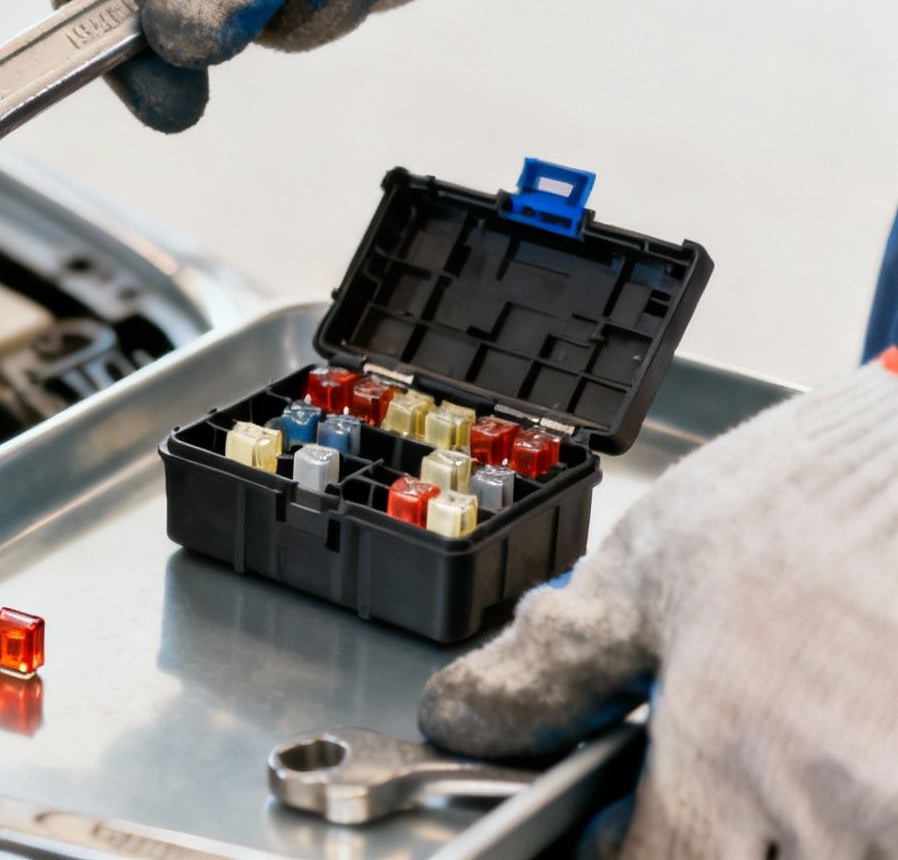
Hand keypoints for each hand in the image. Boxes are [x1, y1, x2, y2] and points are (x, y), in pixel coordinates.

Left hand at [419, 355, 897, 855]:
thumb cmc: (813, 498)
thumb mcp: (646, 569)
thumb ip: (552, 666)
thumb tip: (465, 723)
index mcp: (731, 746)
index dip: (614, 850)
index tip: (608, 820)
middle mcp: (830, 798)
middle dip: (711, 833)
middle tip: (697, 768)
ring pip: (822, 853)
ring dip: (787, 819)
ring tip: (777, 728)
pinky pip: (880, 824)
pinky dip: (852, 799)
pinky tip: (830, 729)